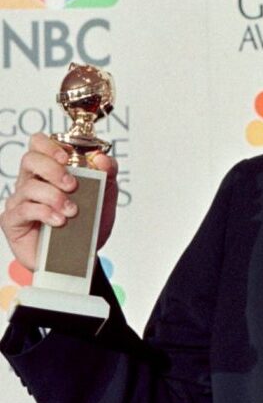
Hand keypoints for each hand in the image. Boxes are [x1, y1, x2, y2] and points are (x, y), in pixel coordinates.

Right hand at [1, 134, 118, 271]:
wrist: (81, 258)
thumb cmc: (87, 224)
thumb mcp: (105, 197)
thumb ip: (107, 175)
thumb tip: (103, 158)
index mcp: (49, 171)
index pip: (39, 144)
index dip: (50, 145)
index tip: (67, 156)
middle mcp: (31, 182)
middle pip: (30, 160)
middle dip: (54, 169)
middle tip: (73, 185)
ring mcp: (20, 201)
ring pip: (29, 187)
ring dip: (54, 196)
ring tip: (72, 211)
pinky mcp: (14, 221)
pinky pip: (24, 210)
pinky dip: (45, 213)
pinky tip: (60, 221)